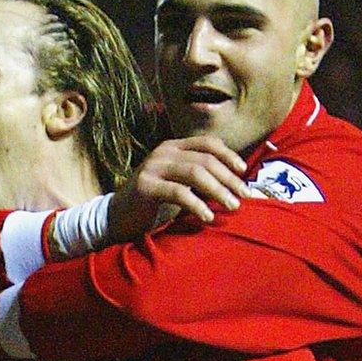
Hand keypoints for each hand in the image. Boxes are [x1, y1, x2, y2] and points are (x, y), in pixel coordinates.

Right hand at [109, 136, 251, 241]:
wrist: (117, 217)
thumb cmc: (154, 203)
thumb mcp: (178, 184)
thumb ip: (200, 179)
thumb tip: (236, 185)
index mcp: (173, 147)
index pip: (207, 143)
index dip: (229, 155)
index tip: (244, 172)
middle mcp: (163, 152)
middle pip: (205, 159)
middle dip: (229, 178)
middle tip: (244, 196)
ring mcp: (152, 167)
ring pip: (195, 172)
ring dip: (218, 190)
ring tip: (232, 206)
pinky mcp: (145, 186)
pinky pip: (178, 192)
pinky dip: (197, 204)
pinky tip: (208, 216)